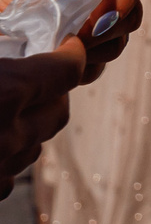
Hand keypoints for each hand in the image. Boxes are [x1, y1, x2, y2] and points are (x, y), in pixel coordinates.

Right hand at [0, 45, 82, 194]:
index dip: (71, 55)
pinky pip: (7, 176)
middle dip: (52, 94)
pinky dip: (3, 159)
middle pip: (57, 112)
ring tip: (3, 112)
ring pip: (33, 146)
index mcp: (6, 93)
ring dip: (27, 128)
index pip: (67, 70)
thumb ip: (7, 62)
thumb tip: (23, 55)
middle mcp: (7, 136)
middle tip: (33, 80)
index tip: (68, 47)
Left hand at [1, 0, 149, 82]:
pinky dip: (81, 64)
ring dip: (93, 47)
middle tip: (74, 35)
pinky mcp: (85, 42)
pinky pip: (100, 58)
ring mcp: (92, 14)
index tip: (111, 13)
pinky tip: (53, 58)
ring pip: (119, 34)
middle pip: (131, 2)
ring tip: (54, 46)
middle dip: (108, 23)